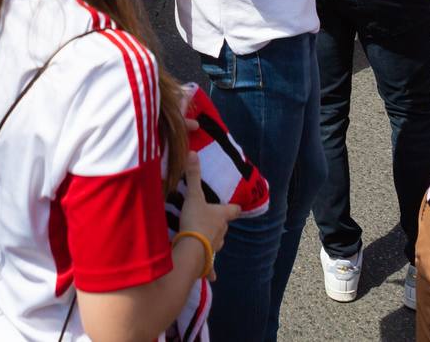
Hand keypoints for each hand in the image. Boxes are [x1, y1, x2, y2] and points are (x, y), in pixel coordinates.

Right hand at [176, 139, 240, 260]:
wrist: (192, 248)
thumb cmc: (196, 220)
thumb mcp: (193, 196)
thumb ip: (193, 175)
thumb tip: (193, 151)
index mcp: (222, 216)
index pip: (233, 210)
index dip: (234, 208)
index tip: (237, 208)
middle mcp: (222, 232)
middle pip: (224, 227)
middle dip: (219, 225)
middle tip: (210, 221)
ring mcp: (215, 248)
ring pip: (217, 244)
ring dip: (212, 242)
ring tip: (204, 240)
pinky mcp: (207, 263)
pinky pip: (211, 268)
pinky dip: (211, 271)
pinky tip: (213, 278)